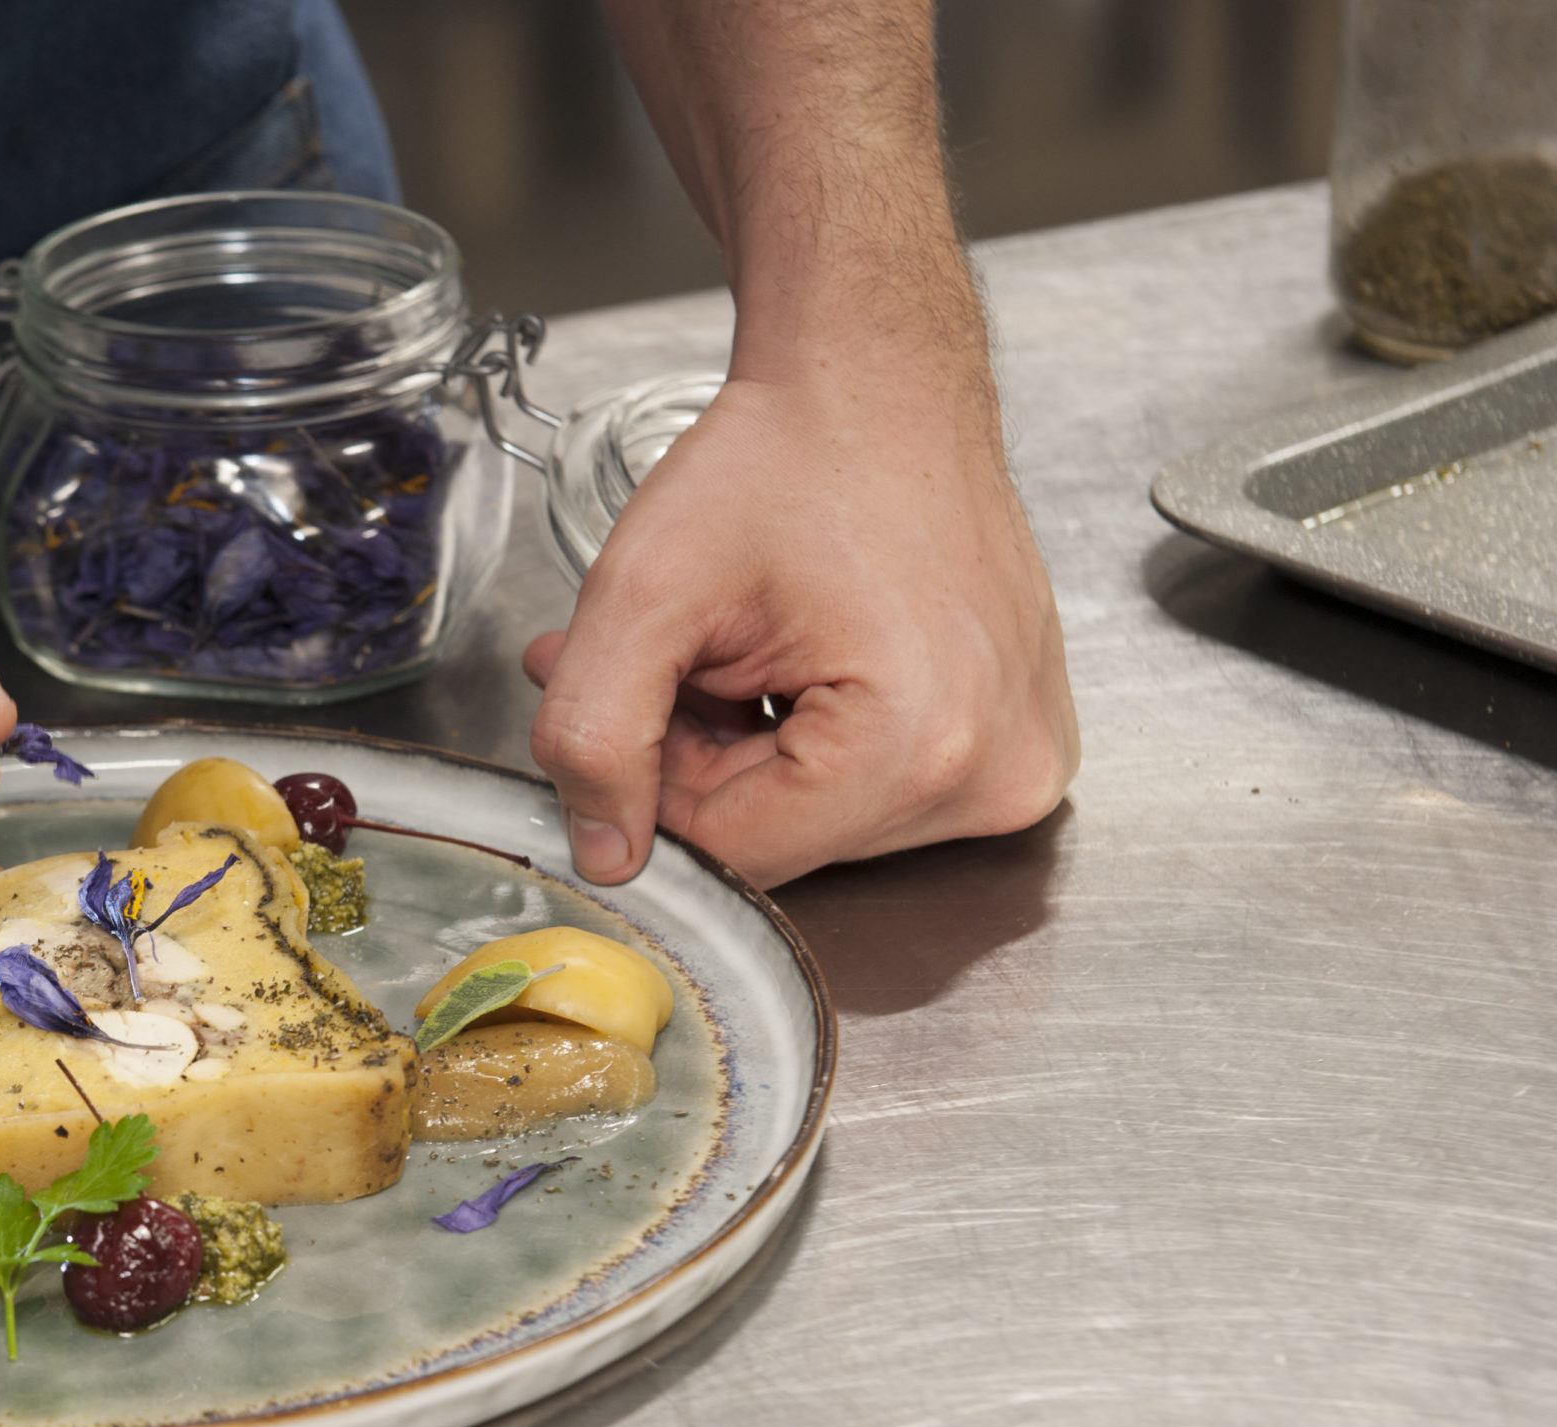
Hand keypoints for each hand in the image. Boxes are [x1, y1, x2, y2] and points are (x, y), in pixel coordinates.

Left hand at [524, 351, 1078, 888]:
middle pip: (782, 838)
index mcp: (916, 749)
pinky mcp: (1016, 743)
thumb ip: (595, 735)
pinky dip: (809, 736)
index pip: (734, 857)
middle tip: (678, 654)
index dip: (653, 788)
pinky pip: (873, 786)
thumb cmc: (786, 458)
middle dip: (701, 759)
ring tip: (732, 643)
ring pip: (816, 817)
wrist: (877, 382)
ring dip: (747, 747)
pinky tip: (790, 657)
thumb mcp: (646, 591)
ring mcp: (1017, 763)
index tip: (637, 697)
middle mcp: (993, 774)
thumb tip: (603, 855)